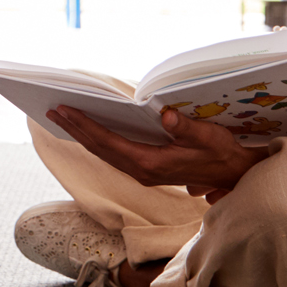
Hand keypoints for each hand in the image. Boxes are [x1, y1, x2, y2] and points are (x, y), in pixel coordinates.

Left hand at [45, 105, 266, 200]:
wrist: (235, 176)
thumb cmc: (224, 154)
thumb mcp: (211, 138)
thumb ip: (187, 128)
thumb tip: (165, 114)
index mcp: (152, 164)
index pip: (109, 143)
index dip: (85, 127)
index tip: (65, 111)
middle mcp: (142, 171)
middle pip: (100, 149)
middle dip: (75, 129)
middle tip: (52, 110)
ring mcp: (143, 173)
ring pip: (104, 153)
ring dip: (82, 135)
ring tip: (61, 118)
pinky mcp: (147, 170)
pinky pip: (113, 155)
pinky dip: (96, 141)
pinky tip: (87, 130)